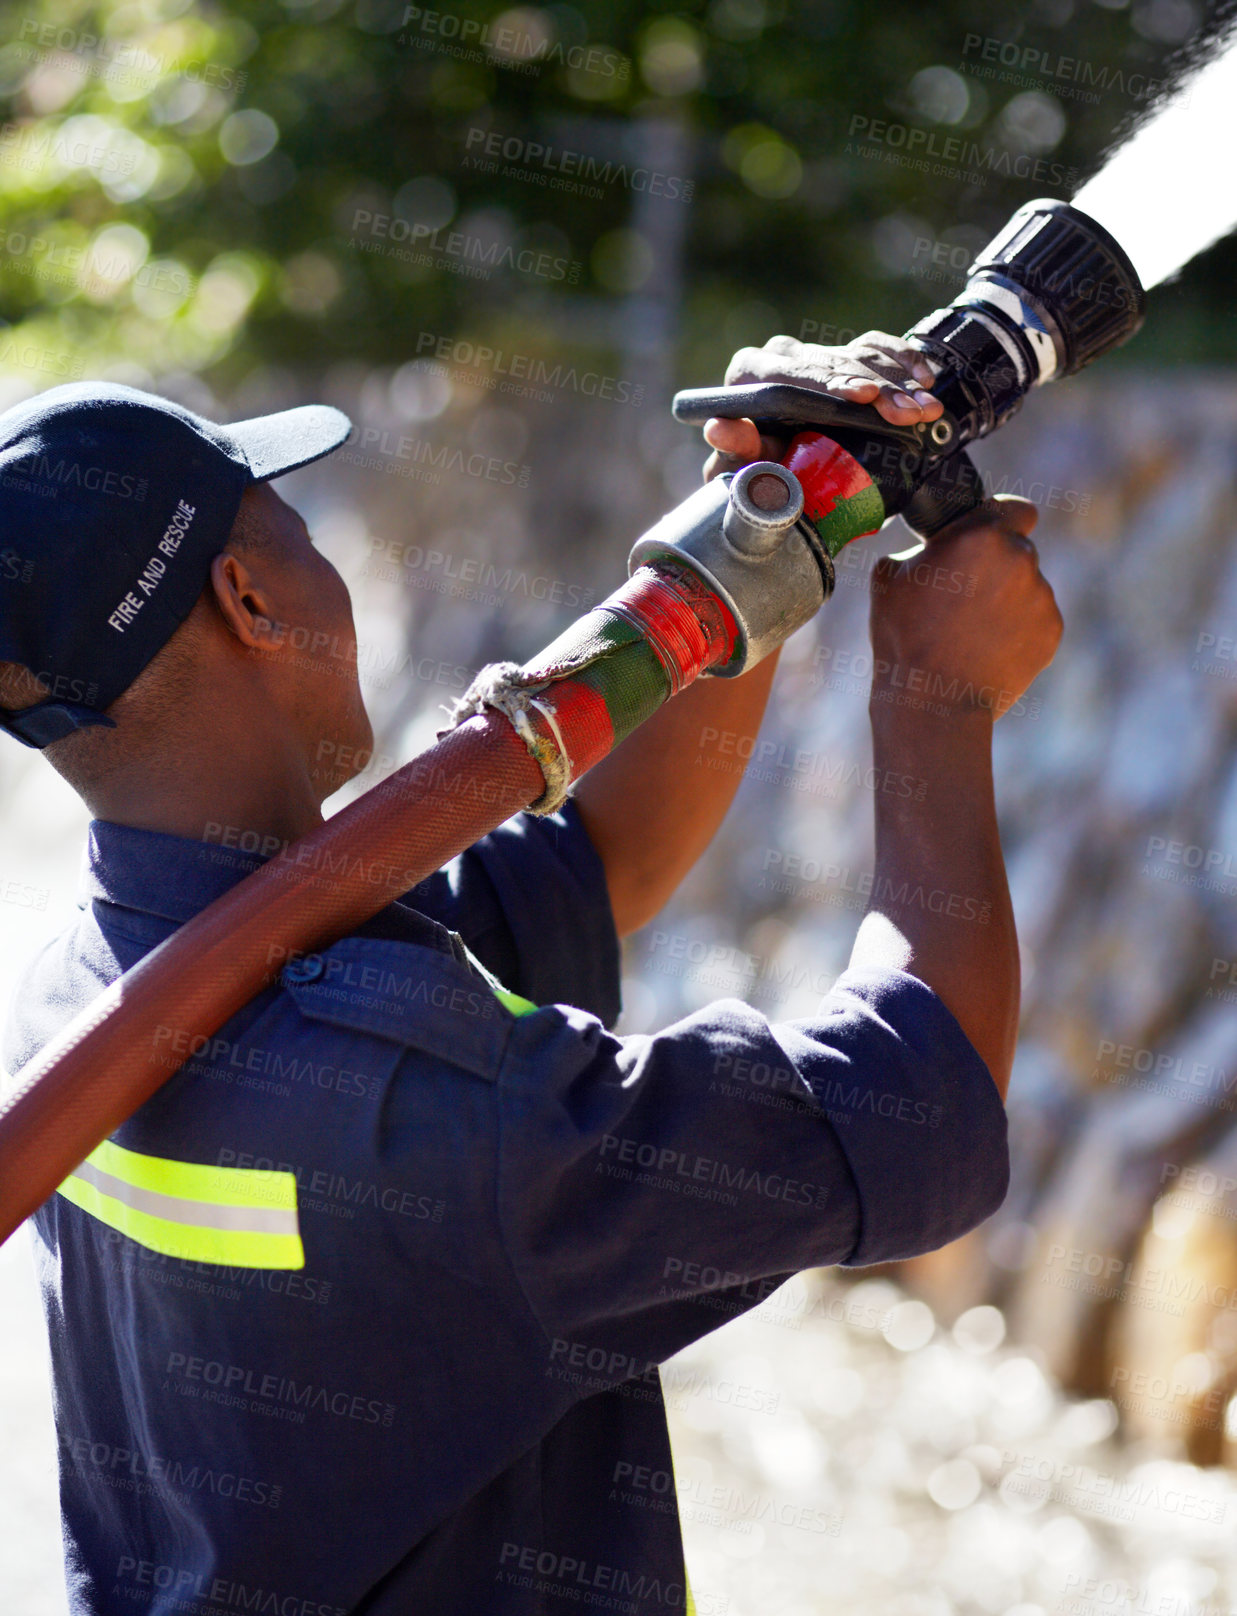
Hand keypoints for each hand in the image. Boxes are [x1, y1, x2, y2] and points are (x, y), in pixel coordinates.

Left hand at [703, 331, 944, 481]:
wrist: (782, 466)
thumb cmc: (758, 468)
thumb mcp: (745, 466)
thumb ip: (736, 450)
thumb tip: (718, 428)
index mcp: (750, 372)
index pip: (792, 373)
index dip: (830, 383)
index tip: (863, 397)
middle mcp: (782, 354)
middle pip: (835, 366)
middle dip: (878, 390)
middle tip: (909, 414)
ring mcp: (816, 351)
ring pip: (862, 358)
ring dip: (899, 385)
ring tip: (927, 411)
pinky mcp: (844, 353)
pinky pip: (879, 347)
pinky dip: (904, 361)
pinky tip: (925, 378)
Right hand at [869, 497, 1062, 718]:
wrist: (934, 702)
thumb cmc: (904, 638)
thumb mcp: (888, 577)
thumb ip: (920, 550)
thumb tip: (932, 552)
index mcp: (981, 535)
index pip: (1015, 509)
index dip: (1000, 521)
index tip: (986, 540)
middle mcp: (1021, 558)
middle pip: (1018, 550)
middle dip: (996, 567)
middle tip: (963, 599)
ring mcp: (1042, 596)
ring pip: (1027, 586)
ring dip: (1007, 600)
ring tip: (970, 633)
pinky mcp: (1052, 631)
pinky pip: (1036, 619)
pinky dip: (1018, 630)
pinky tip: (987, 650)